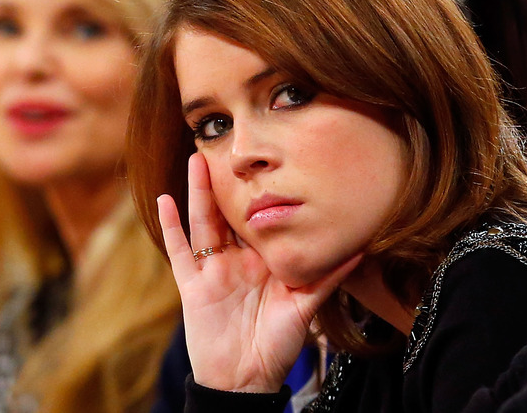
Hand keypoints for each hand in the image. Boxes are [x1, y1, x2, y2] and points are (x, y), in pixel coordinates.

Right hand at [157, 153, 359, 392]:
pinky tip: (165, 200)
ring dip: (199, 192)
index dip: (259, 192)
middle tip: (225, 147)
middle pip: (228, 213)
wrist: (246, 379)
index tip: (265, 162)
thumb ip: (326, 279)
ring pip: (203, 223)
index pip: (259, 219)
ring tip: (198, 159)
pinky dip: (170, 228)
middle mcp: (236, 260)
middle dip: (225, 182)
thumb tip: (361, 251)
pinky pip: (180, 253)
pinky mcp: (192, 286)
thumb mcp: (305, 308)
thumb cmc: (277, 345)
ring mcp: (213, 271)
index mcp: (262, 261)